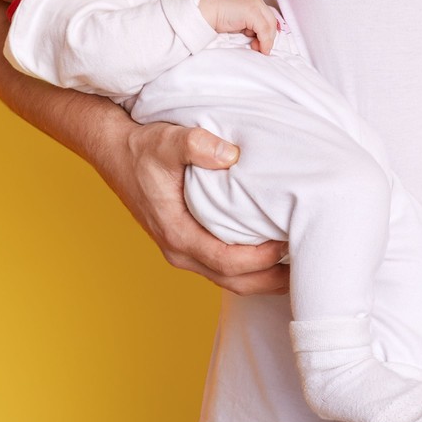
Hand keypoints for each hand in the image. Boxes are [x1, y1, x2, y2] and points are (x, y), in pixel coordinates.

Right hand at [109, 121, 289, 295]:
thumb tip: (230, 154)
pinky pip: (222, 266)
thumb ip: (196, 145)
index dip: (260, 258)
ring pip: (229, 278)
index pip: (227, 260)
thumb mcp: (167, 140)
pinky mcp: (187, 242)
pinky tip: (272, 256)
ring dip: (263, 278)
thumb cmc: (142, 148)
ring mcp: (183, 250)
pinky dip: (250, 268)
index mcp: (177, 233)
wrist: (114, 150)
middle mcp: (180, 250)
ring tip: (298, 268)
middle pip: (233, 280)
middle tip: (307, 269)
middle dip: (270, 280)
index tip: (287, 243)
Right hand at [197, 0, 282, 53]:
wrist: (206, 12)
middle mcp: (256, 0)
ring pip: (269, 26)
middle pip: (271, 22)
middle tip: (261, 48)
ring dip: (267, 41)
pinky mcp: (252, 12)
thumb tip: (260, 40)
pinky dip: (264, 41)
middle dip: (269, 37)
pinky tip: (260, 48)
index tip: (262, 44)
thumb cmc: (218, 18)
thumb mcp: (239, 21)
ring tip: (258, 49)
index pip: (268, 18)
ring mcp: (255, 5)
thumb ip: (250, 26)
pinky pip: (264, 30)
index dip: (268, 33)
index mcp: (253, 0)